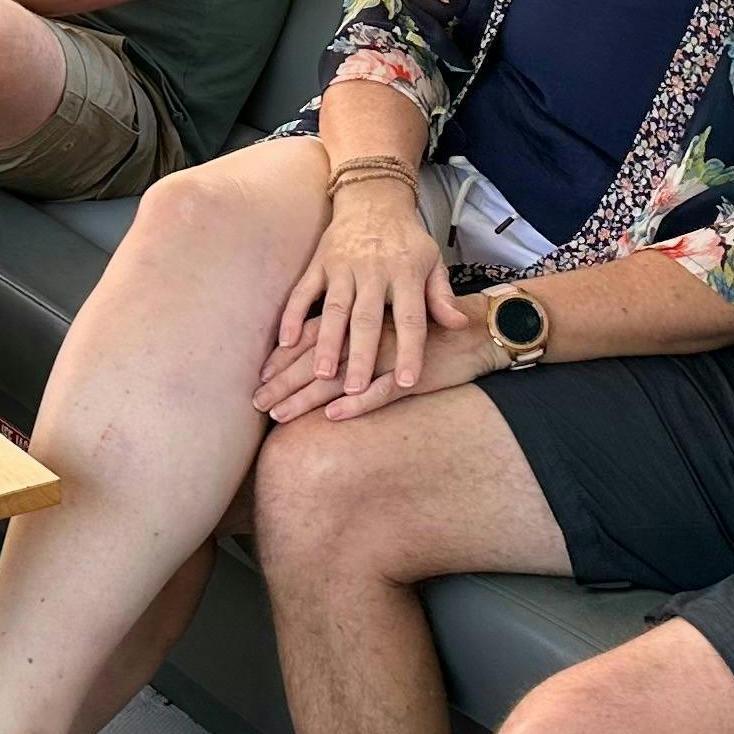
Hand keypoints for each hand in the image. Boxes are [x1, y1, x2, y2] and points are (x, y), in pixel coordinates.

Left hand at [258, 317, 484, 423]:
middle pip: (317, 360)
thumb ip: (357, 333)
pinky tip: (333, 415)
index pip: (313, 336)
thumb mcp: (388, 322)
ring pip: (340, 378)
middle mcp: (368, 334)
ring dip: (308, 398)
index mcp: (361, 317)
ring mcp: (389, 355)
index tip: (261, 375)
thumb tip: (322, 353)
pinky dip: (357, 403)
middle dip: (285, 382)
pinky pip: (381, 391)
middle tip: (257, 402)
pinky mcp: (412, 375)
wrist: (477, 327)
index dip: (285, 357)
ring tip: (280, 415)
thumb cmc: (430, 324)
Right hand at [260, 183, 475, 418]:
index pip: (411, 318)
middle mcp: (373, 271)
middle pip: (366, 319)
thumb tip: (459, 324)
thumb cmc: (407, 239)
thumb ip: (442, 295)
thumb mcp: (432, 261)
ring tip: (322, 374)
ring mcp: (342, 267)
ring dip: (326, 342)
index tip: (405, 382)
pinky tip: (285, 344)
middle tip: (354, 389)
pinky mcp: (319, 263)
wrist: (373, 198)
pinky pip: (302, 292)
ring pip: (333, 309)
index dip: (409, 350)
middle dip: (360, 355)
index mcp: (406, 274)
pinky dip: (292, 317)